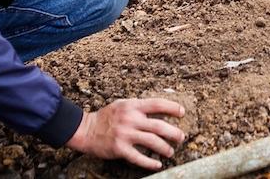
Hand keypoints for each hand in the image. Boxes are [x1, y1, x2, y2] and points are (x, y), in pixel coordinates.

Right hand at [66, 98, 184, 169]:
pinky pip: (139, 157)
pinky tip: (157, 164)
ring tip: (171, 152)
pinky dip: (150, 162)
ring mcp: (126, 134)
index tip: (182, 112)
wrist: (87, 130)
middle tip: (181, 137)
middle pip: (158, 125)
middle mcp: (131, 119)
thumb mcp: (122, 105)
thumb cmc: (106, 117)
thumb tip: (157, 108)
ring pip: (152, 141)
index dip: (171, 107)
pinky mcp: (120, 148)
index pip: (156, 104)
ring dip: (165, 148)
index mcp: (132, 106)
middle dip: (173, 132)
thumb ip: (138, 107)